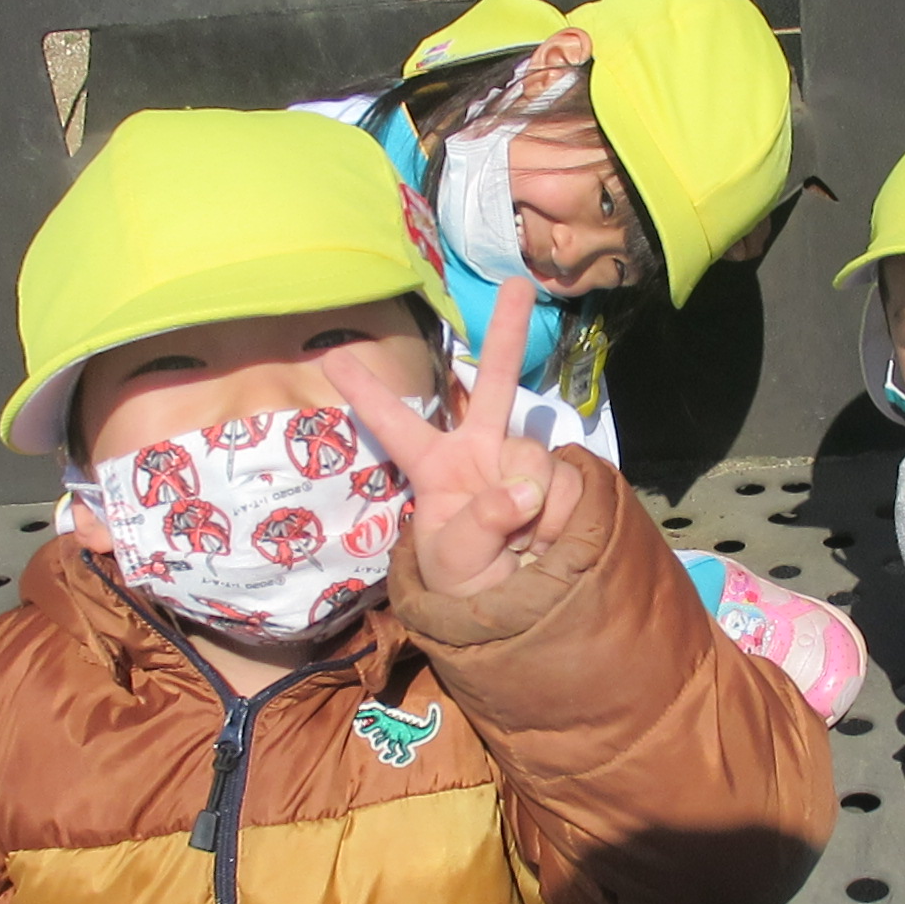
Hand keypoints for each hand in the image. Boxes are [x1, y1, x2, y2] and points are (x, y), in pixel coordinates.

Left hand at [325, 278, 582, 597]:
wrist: (522, 618)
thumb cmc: (467, 590)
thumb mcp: (453, 563)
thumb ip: (480, 522)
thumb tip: (525, 487)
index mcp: (436, 470)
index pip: (396, 427)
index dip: (367, 394)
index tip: (332, 357)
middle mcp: (483, 455)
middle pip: (493, 385)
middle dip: (508, 334)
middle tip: (518, 285)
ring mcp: (525, 466)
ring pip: (535, 459)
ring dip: (535, 513)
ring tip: (522, 549)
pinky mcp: (566, 484)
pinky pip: (572, 484)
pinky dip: (563, 519)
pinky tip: (550, 544)